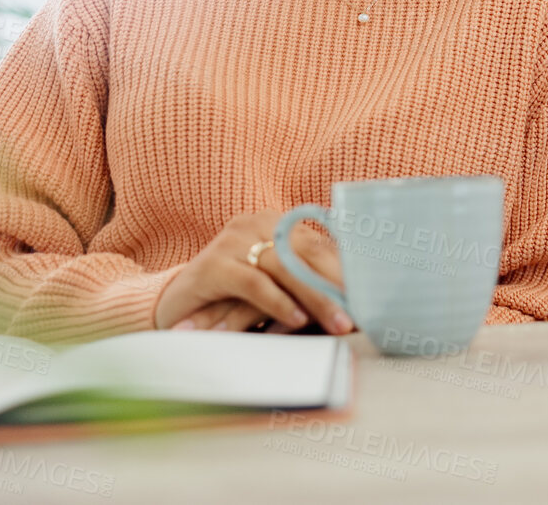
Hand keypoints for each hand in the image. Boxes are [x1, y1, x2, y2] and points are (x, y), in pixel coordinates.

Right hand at [153, 210, 351, 334]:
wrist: (175, 310)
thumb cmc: (233, 303)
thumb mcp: (276, 291)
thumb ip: (307, 287)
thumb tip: (358, 303)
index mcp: (276, 224)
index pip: (321, 244)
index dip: (348, 271)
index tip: (373, 297)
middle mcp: (255, 224)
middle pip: (307, 253)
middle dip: (337, 285)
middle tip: (362, 314)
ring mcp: (232, 241)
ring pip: (284, 267)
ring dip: (315, 298)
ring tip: (338, 324)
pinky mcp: (212, 265)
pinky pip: (252, 283)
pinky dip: (278, 302)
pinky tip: (295, 320)